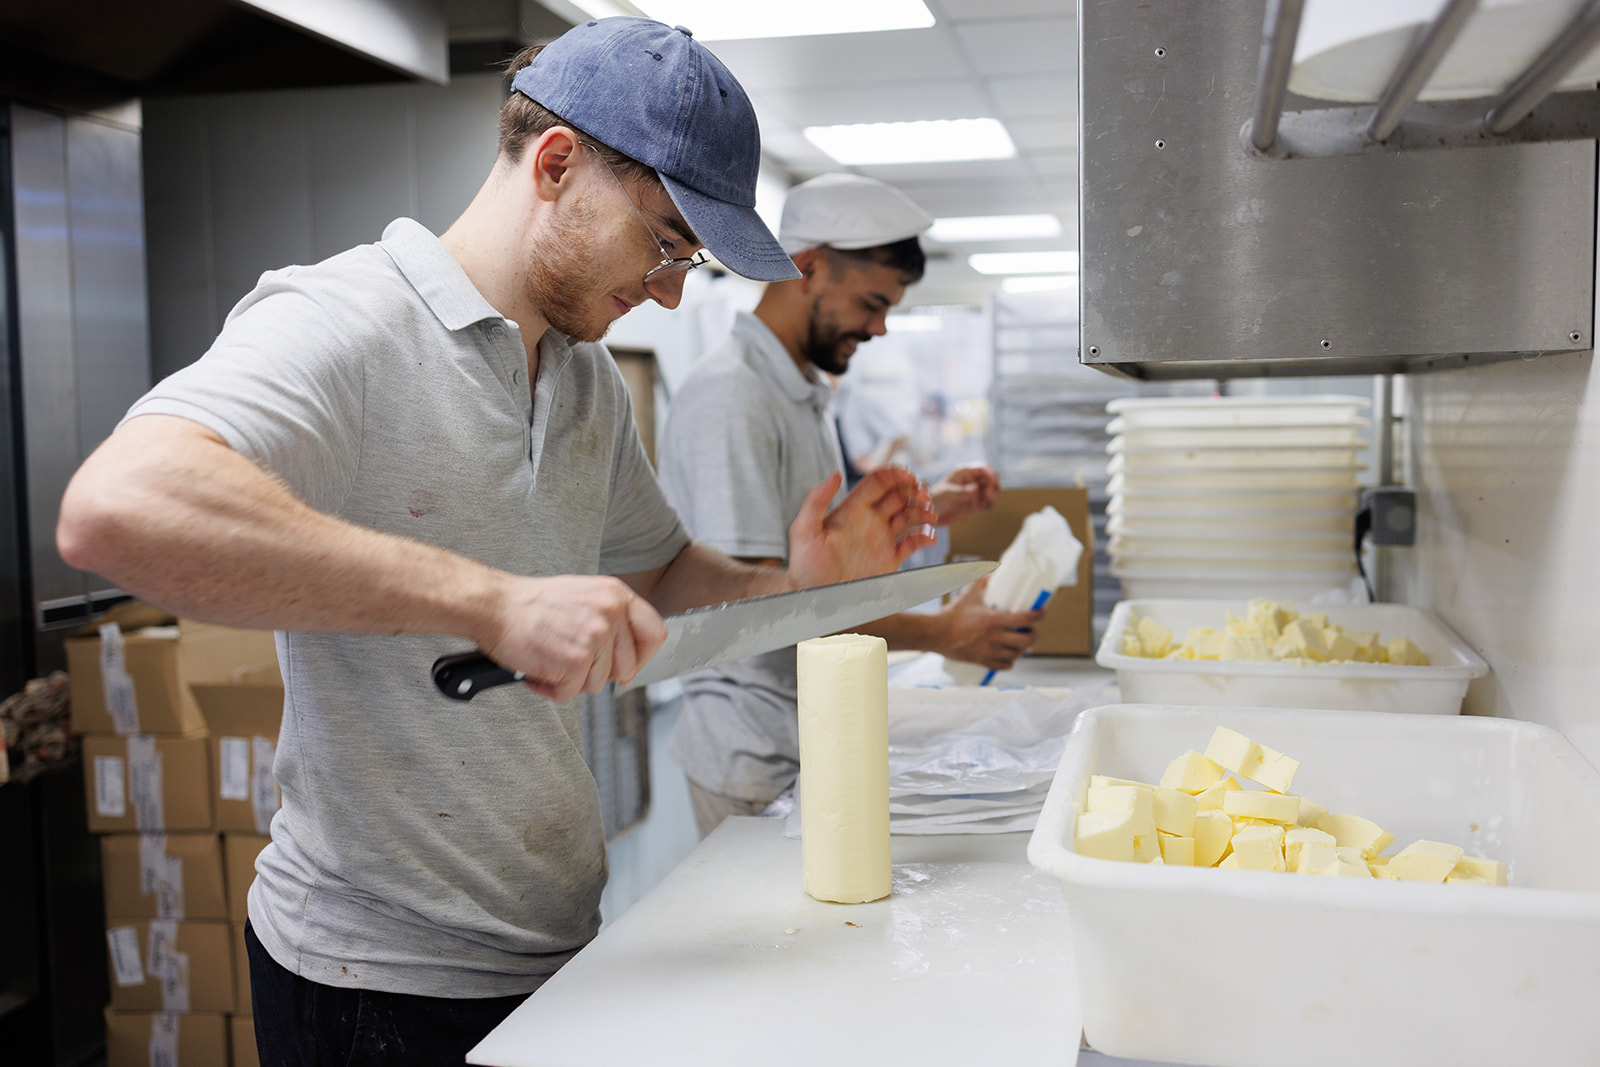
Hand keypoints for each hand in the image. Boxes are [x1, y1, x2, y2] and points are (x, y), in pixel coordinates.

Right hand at [478, 575, 667, 701]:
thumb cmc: (531, 604)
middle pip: (626, 667)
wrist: (494, 605)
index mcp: (616, 594)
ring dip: (571, 680)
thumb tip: (628, 665)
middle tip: (570, 661)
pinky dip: (551, 689)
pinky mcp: (576, 662)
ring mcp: (595, 638)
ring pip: (598, 684)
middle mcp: (610, 614)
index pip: (655, 633)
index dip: (643, 656)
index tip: (628, 666)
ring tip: (550, 658)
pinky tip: (538, 669)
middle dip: (598, 673)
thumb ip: (611, 622)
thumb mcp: (583, 597)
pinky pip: (570, 693)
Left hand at [785, 468, 937, 587]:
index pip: (878, 482)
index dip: (895, 474)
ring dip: (923, 510)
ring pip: (909, 515)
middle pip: (898, 494)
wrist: (814, 598)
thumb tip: (835, 474)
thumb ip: (816, 500)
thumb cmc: (804, 566)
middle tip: (924, 494)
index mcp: (852, 509)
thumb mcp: (803, 531)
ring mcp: (880, 539)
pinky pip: (912, 543)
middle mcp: (869, 520)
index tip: (910, 476)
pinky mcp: (889, 559)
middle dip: (914, 489)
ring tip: (930, 515)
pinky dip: (924, 537)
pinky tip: (930, 538)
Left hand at [929, 463, 999, 526]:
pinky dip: (988, 504)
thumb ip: (961, 492)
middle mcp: (971, 480)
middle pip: (990, 479)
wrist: (929, 514)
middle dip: (993, 486)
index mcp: (964, 472)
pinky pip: (987, 502)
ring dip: (991, 497)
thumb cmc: (935, 499)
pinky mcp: (974, 503)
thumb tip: (976, 489)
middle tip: (988, 496)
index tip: (994, 482)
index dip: (991, 473)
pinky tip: (980, 508)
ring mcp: (974, 491)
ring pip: (991, 490)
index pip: (983, 468)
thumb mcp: (946, 494)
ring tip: (982, 504)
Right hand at [931, 575, 1044, 670]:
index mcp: (993, 620)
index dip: (1038, 616)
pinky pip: (1006, 665)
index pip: (1025, 619)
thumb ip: (984, 581)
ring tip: (1020, 641)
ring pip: (1018, 654)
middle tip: (1031, 630)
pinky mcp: (984, 662)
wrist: (936, 634)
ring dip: (1022, 648)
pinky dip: (1011, 660)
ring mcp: (990, 652)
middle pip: (1027, 641)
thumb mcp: (969, 594)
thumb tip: (997, 572)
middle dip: (1033, 635)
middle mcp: (994, 638)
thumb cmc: (952, 615)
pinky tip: (1008, 653)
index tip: (1041, 613)